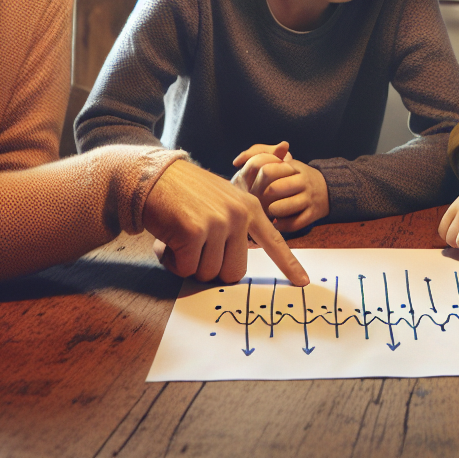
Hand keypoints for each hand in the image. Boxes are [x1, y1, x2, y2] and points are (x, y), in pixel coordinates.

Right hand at [142, 158, 308, 285]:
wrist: (155, 176)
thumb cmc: (186, 193)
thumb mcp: (222, 200)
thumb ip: (236, 226)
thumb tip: (234, 269)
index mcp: (250, 208)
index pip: (275, 241)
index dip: (289, 265)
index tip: (303, 282)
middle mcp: (239, 216)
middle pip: (234, 272)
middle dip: (212, 268)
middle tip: (196, 249)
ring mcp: (218, 223)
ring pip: (209, 273)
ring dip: (189, 264)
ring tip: (180, 238)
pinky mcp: (195, 232)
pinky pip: (187, 268)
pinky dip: (174, 261)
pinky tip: (168, 240)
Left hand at [232, 142, 329, 232]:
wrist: (327, 190)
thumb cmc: (296, 176)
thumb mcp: (284, 161)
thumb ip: (259, 154)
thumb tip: (236, 161)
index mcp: (294, 167)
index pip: (268, 169)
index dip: (258, 178)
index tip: (255, 182)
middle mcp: (303, 182)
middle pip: (273, 189)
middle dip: (262, 196)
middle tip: (259, 199)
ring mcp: (309, 199)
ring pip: (281, 208)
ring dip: (270, 212)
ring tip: (268, 210)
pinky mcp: (312, 215)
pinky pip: (292, 224)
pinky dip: (281, 224)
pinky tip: (276, 221)